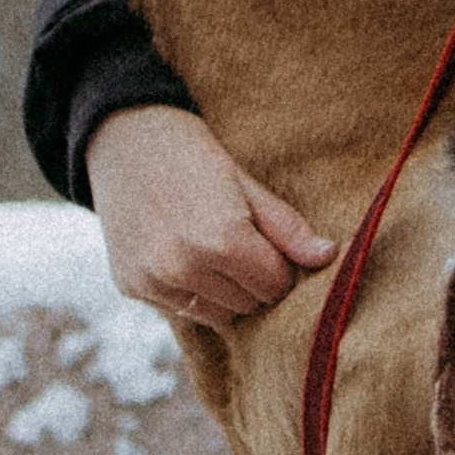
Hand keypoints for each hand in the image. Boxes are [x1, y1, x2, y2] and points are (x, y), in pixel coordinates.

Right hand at [84, 106, 335, 325]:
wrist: (124, 138)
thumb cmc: (194, 155)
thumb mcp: (247, 182)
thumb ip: (287, 228)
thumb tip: (329, 257)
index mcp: (223, 239)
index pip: (276, 286)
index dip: (281, 268)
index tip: (271, 247)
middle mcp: (185, 267)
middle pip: (249, 305)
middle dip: (255, 283)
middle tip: (243, 246)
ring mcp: (154, 280)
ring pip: (217, 316)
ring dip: (226, 295)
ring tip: (215, 253)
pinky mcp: (132, 287)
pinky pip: (181, 310)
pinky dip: (191, 293)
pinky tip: (184, 256)